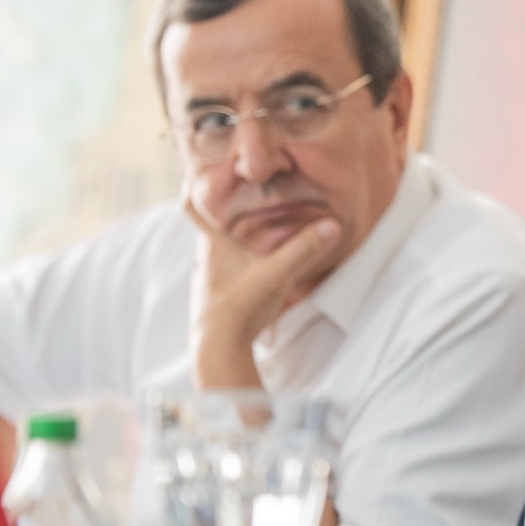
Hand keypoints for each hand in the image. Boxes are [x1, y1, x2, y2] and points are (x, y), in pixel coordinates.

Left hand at [184, 199, 339, 388]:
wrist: (219, 347)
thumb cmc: (240, 306)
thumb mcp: (277, 273)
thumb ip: (304, 249)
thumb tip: (332, 226)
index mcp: (214, 245)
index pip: (193, 210)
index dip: (192, 192)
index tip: (192, 178)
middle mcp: (204, 261)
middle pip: (208, 234)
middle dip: (222, 222)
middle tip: (239, 211)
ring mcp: (205, 284)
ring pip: (214, 259)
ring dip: (228, 251)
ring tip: (249, 247)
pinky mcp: (211, 303)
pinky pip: (221, 281)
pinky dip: (233, 275)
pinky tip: (249, 283)